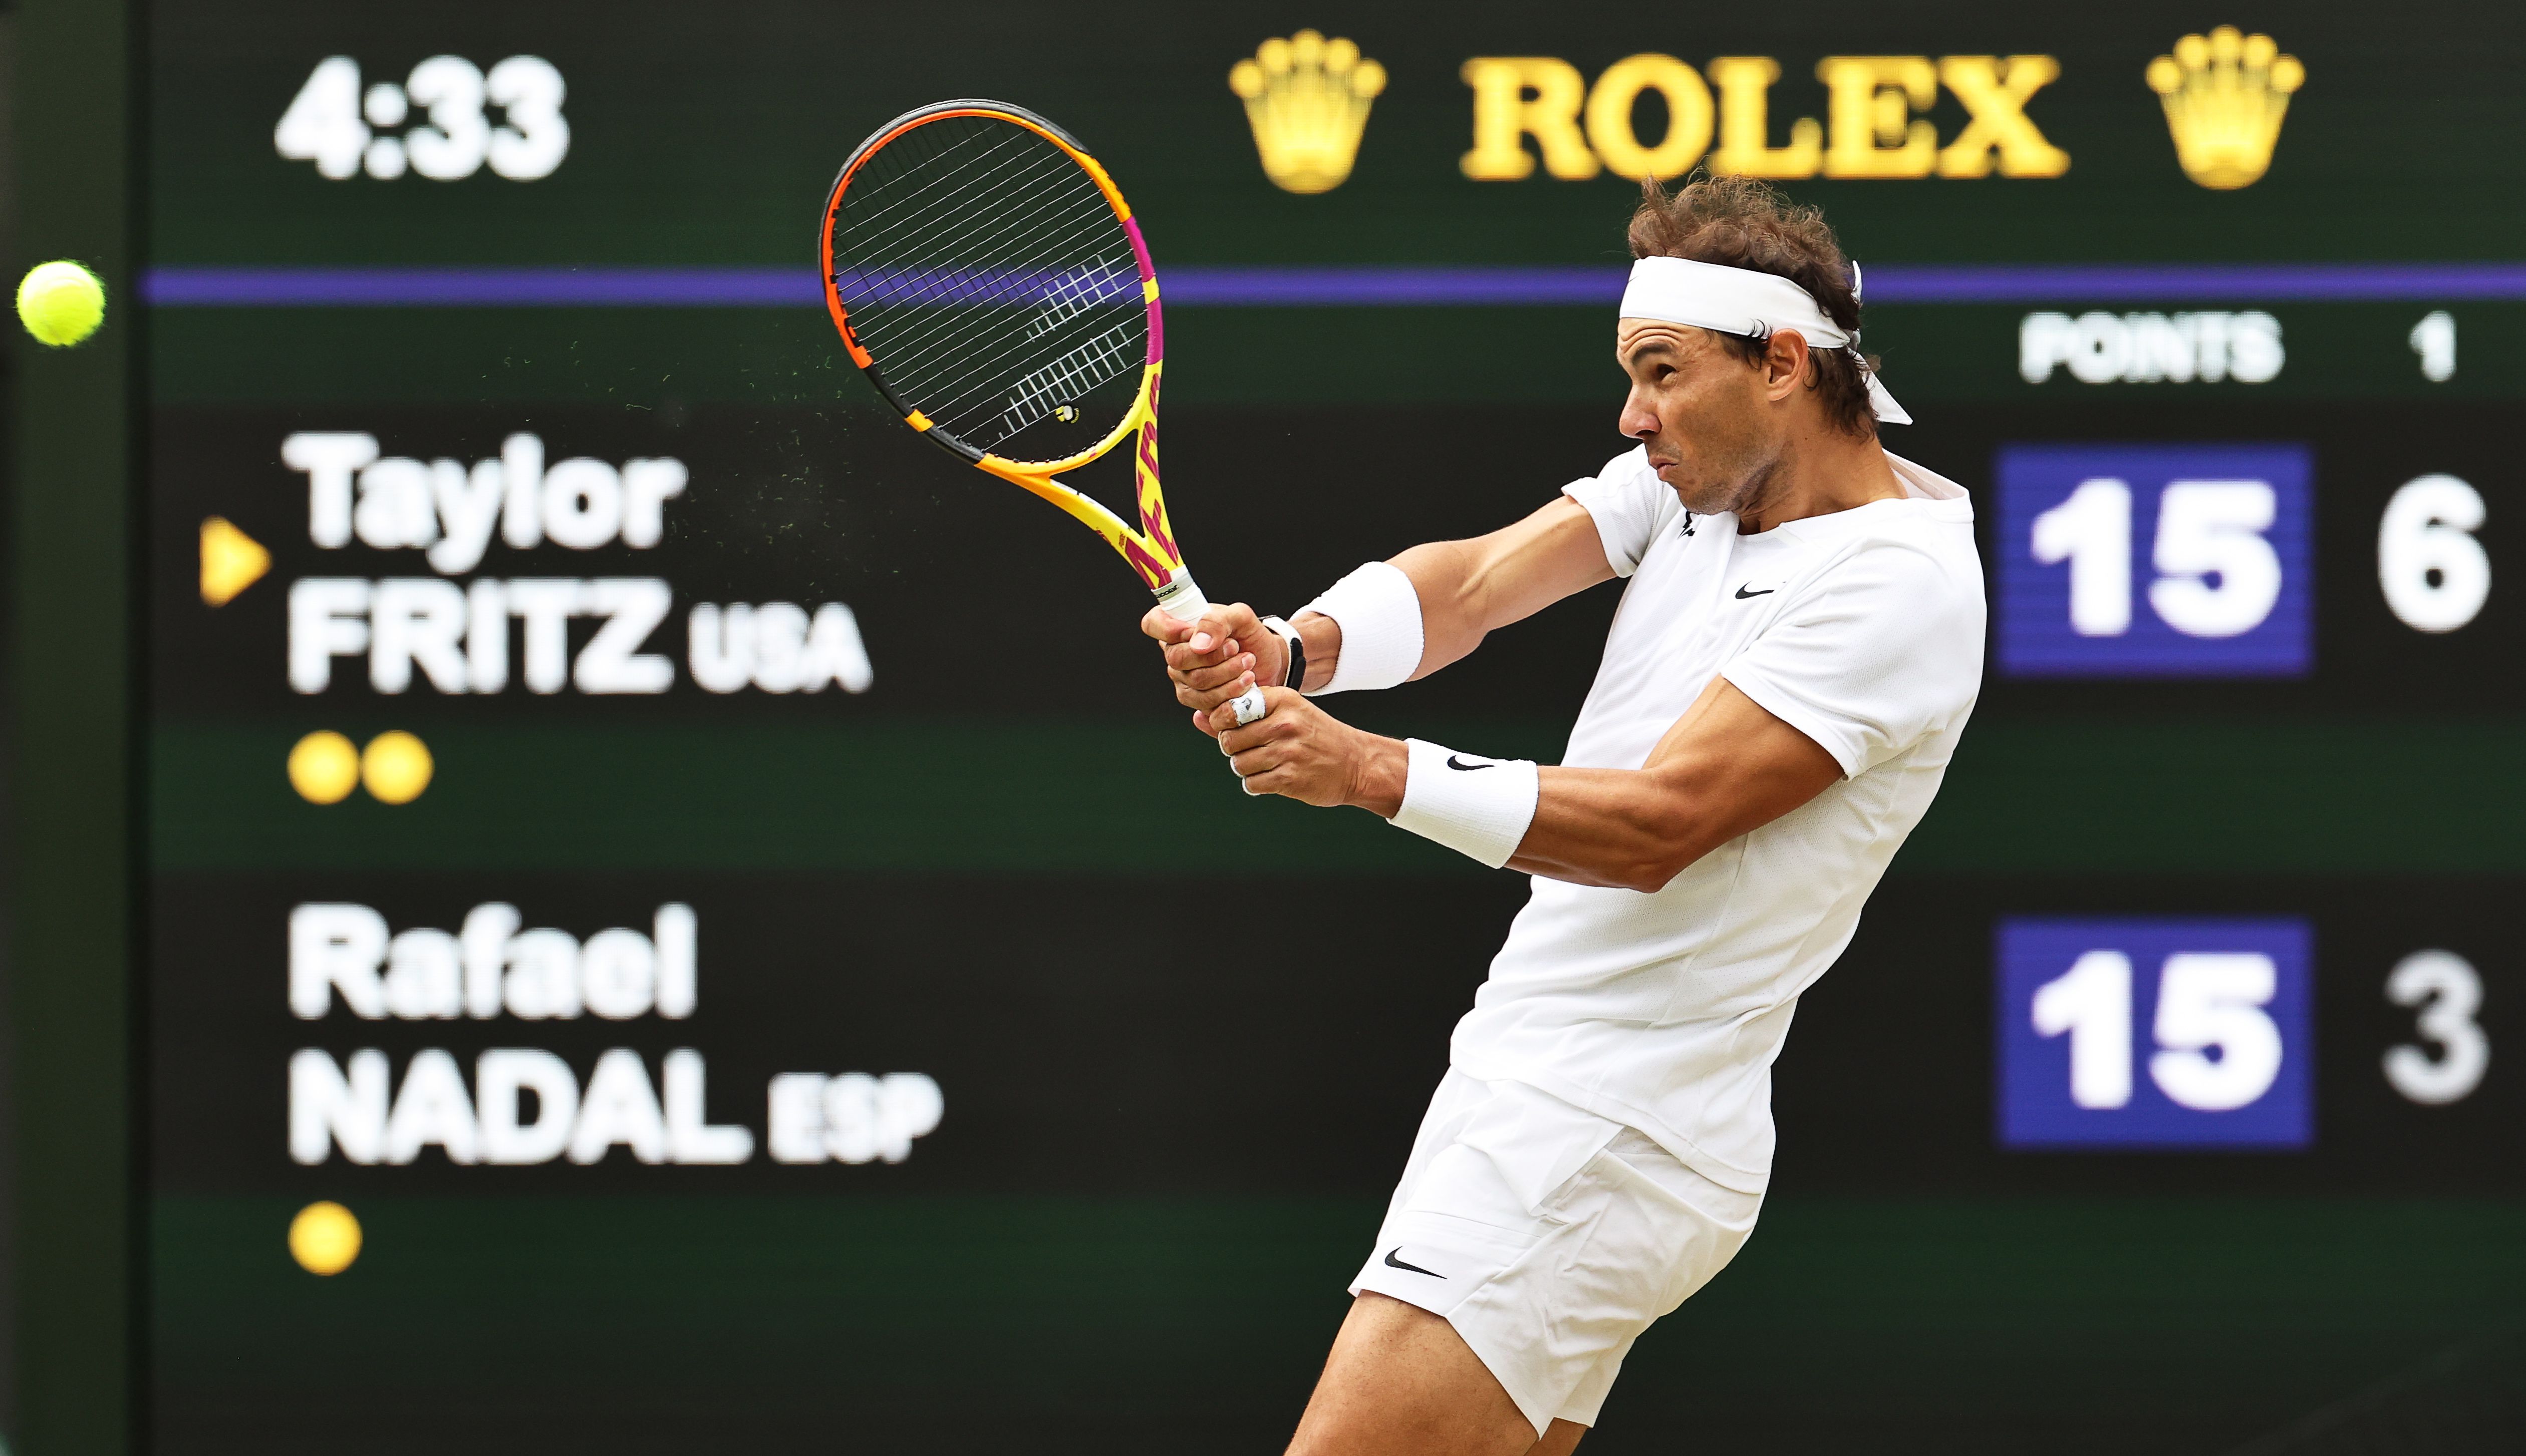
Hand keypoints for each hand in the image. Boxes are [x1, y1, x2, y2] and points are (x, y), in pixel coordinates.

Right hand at [1141, 600, 1287, 712]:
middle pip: (1177, 658)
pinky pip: (1206, 702)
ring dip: (1227, 673)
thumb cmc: (1250, 635)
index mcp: (1179, 624)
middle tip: (1236, 647)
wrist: (1268, 662)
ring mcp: (1183, 678)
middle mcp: (1175, 652)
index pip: (1153, 622)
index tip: (1193, 632)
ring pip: (1196, 681)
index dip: (1168, 628)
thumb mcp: (1241, 617)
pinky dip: (1231, 692)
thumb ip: (1218, 621)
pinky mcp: (1197, 700)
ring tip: (1248, 662)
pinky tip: (1247, 682)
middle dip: (1213, 655)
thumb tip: (1197, 643)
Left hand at [1200, 688, 1404, 810]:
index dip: (1222, 722)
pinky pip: (1252, 783)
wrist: (1355, 763)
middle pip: (1229, 738)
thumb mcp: (1285, 713)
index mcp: (1283, 700)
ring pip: (1238, 763)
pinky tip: (1271, 778)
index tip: (1230, 728)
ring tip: (1262, 764)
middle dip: (1233, 748)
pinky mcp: (1290, 779)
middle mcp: (1285, 723)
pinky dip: (1256, 783)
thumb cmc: (1313, 736)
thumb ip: (1241, 715)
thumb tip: (1198, 718)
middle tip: (1249, 749)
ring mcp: (1288, 752)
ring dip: (1245, 767)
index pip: (1231, 708)